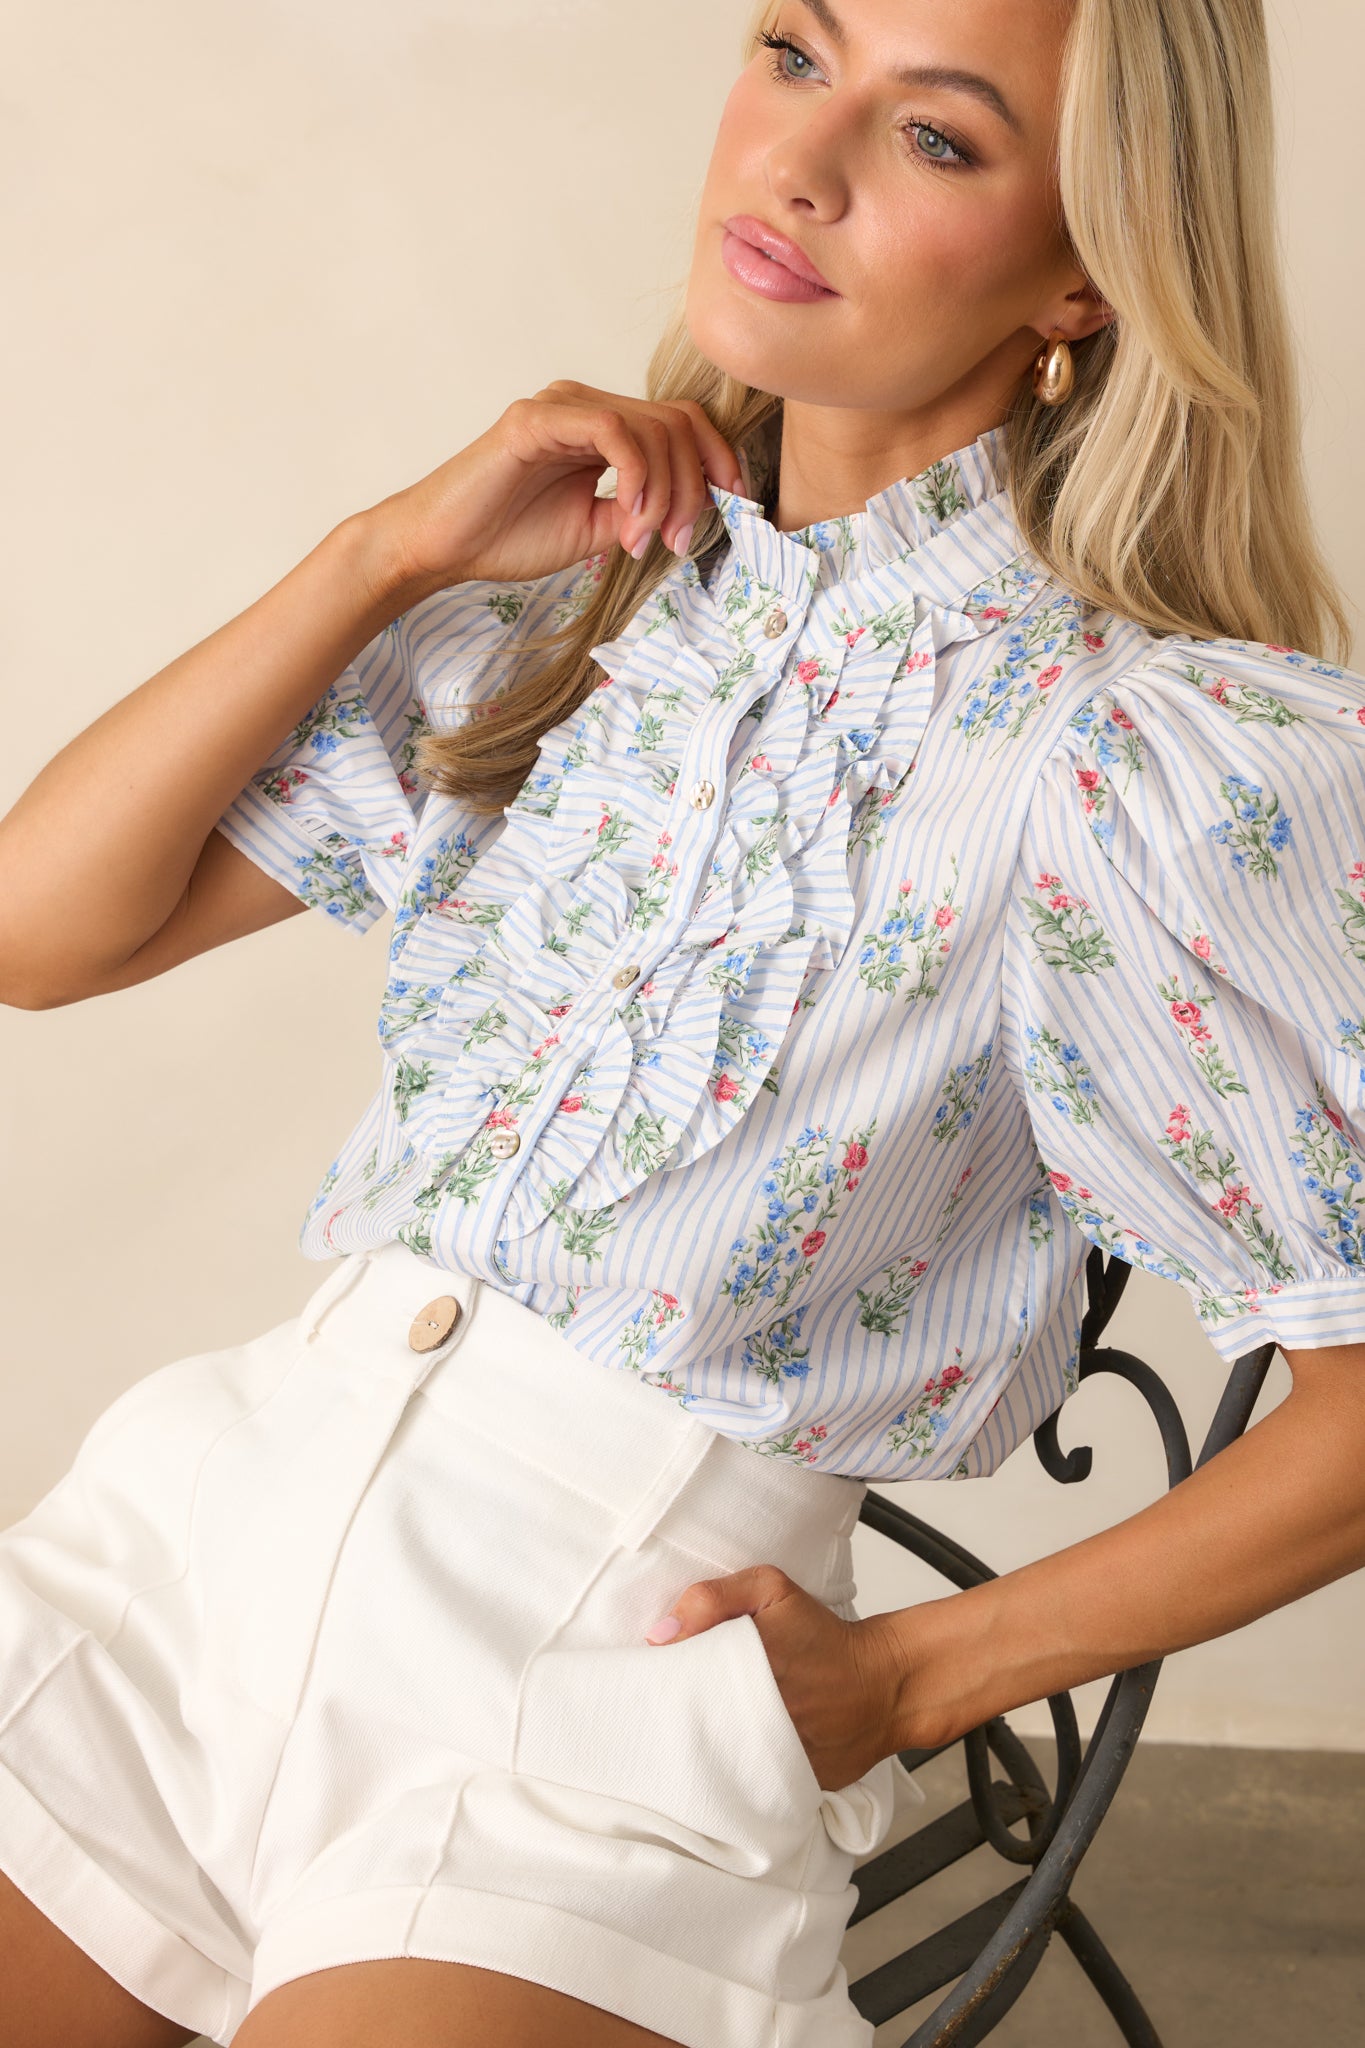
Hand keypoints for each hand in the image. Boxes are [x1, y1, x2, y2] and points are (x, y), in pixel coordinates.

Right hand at [367, 380, 744, 600]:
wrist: (443, 547)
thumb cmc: (508, 537)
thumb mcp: (596, 531)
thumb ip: (640, 514)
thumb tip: (685, 514)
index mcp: (602, 428)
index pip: (682, 422)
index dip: (717, 459)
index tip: (733, 506)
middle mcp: (585, 406)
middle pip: (678, 423)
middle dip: (695, 486)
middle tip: (679, 541)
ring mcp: (561, 407)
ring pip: (652, 426)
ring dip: (666, 489)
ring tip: (647, 538)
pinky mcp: (536, 420)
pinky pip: (611, 428)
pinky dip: (636, 474)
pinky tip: (630, 515)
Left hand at [645, 1563, 905, 1792]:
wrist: (885, 1683)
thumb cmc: (825, 1637)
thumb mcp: (771, 1589)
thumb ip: (712, 1598)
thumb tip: (661, 1634)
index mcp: (740, 1669)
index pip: (674, 1684)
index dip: (659, 1683)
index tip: (653, 1680)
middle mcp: (752, 1718)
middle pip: (687, 1725)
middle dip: (674, 1717)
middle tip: (669, 1708)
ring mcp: (770, 1758)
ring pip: (711, 1761)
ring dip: (700, 1749)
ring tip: (698, 1734)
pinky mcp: (786, 1786)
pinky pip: (743, 1787)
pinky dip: (733, 1774)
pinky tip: (731, 1759)